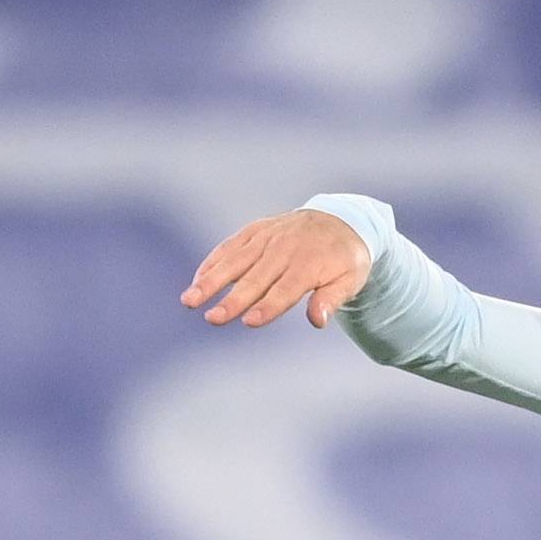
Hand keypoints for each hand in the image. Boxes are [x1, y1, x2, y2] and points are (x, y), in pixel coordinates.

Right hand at [182, 208, 370, 328]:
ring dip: (210, 281)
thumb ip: (332, 299)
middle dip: (232, 300)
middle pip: (255, 279)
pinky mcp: (254, 231)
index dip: (267, 306)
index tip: (249, 320)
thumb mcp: (351, 279)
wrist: (339, 219)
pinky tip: (197, 280)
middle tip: (212, 318)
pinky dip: (213, 262)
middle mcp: (283, 249)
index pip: (284, 290)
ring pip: (234, 261)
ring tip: (190, 300)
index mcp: (308, 264)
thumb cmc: (344, 259)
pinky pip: (230, 247)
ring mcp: (266, 238)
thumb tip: (317, 320)